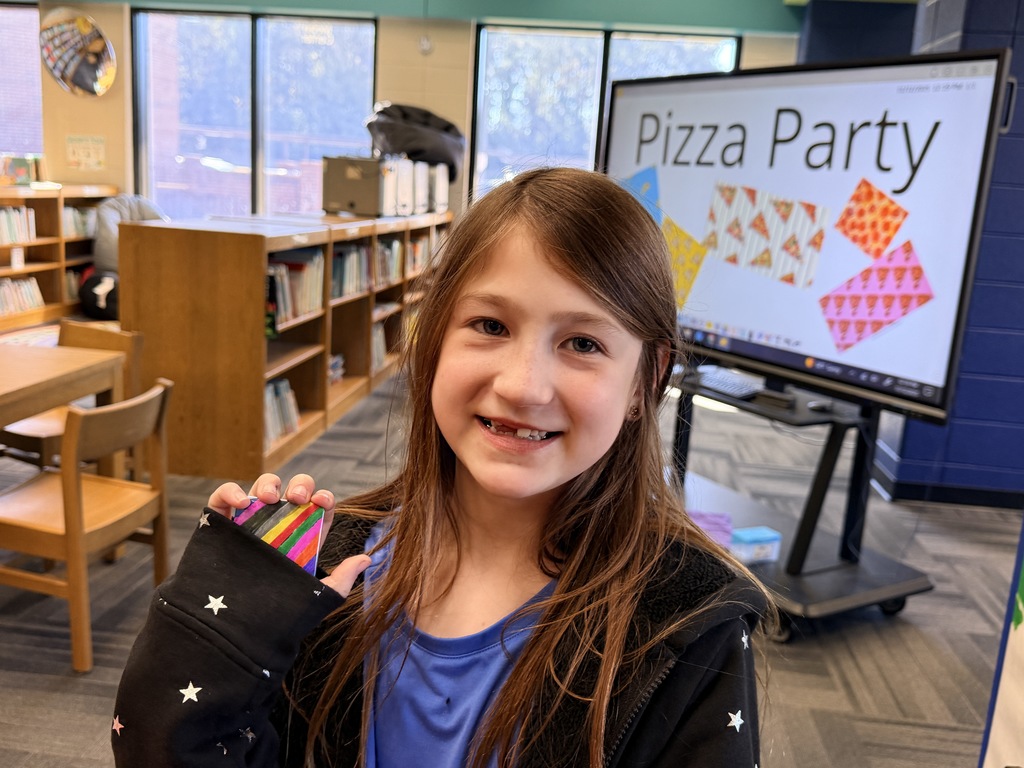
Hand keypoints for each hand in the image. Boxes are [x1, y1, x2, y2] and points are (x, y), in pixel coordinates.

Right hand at [206, 474, 369, 597]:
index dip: (323, 497)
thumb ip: (342, 579)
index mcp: (304, 536)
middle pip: (294, 490)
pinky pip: (223, 498)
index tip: (321, 501)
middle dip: (300, 485)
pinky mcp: (222, 524)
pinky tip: (242, 503)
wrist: (234, 626)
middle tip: (298, 497)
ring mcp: (250, 521)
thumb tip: (366, 559)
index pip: (318, 507)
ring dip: (269, 484)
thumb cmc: (278, 612)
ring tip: (271, 499)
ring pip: (263, 487)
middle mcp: (279, 524)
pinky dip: (231, 492)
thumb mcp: (315, 597)